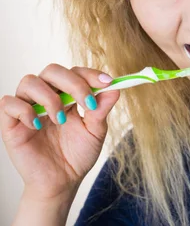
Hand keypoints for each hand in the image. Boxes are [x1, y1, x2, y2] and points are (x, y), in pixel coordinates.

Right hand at [0, 64, 119, 199]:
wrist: (61, 182)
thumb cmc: (77, 155)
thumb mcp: (95, 131)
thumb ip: (102, 109)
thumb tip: (114, 88)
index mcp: (67, 95)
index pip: (75, 72)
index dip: (90, 74)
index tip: (107, 83)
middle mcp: (46, 96)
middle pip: (52, 70)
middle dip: (73, 83)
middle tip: (86, 103)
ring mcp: (27, 108)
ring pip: (29, 81)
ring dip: (50, 97)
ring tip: (60, 120)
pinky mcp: (11, 123)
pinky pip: (8, 103)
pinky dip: (25, 110)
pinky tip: (38, 125)